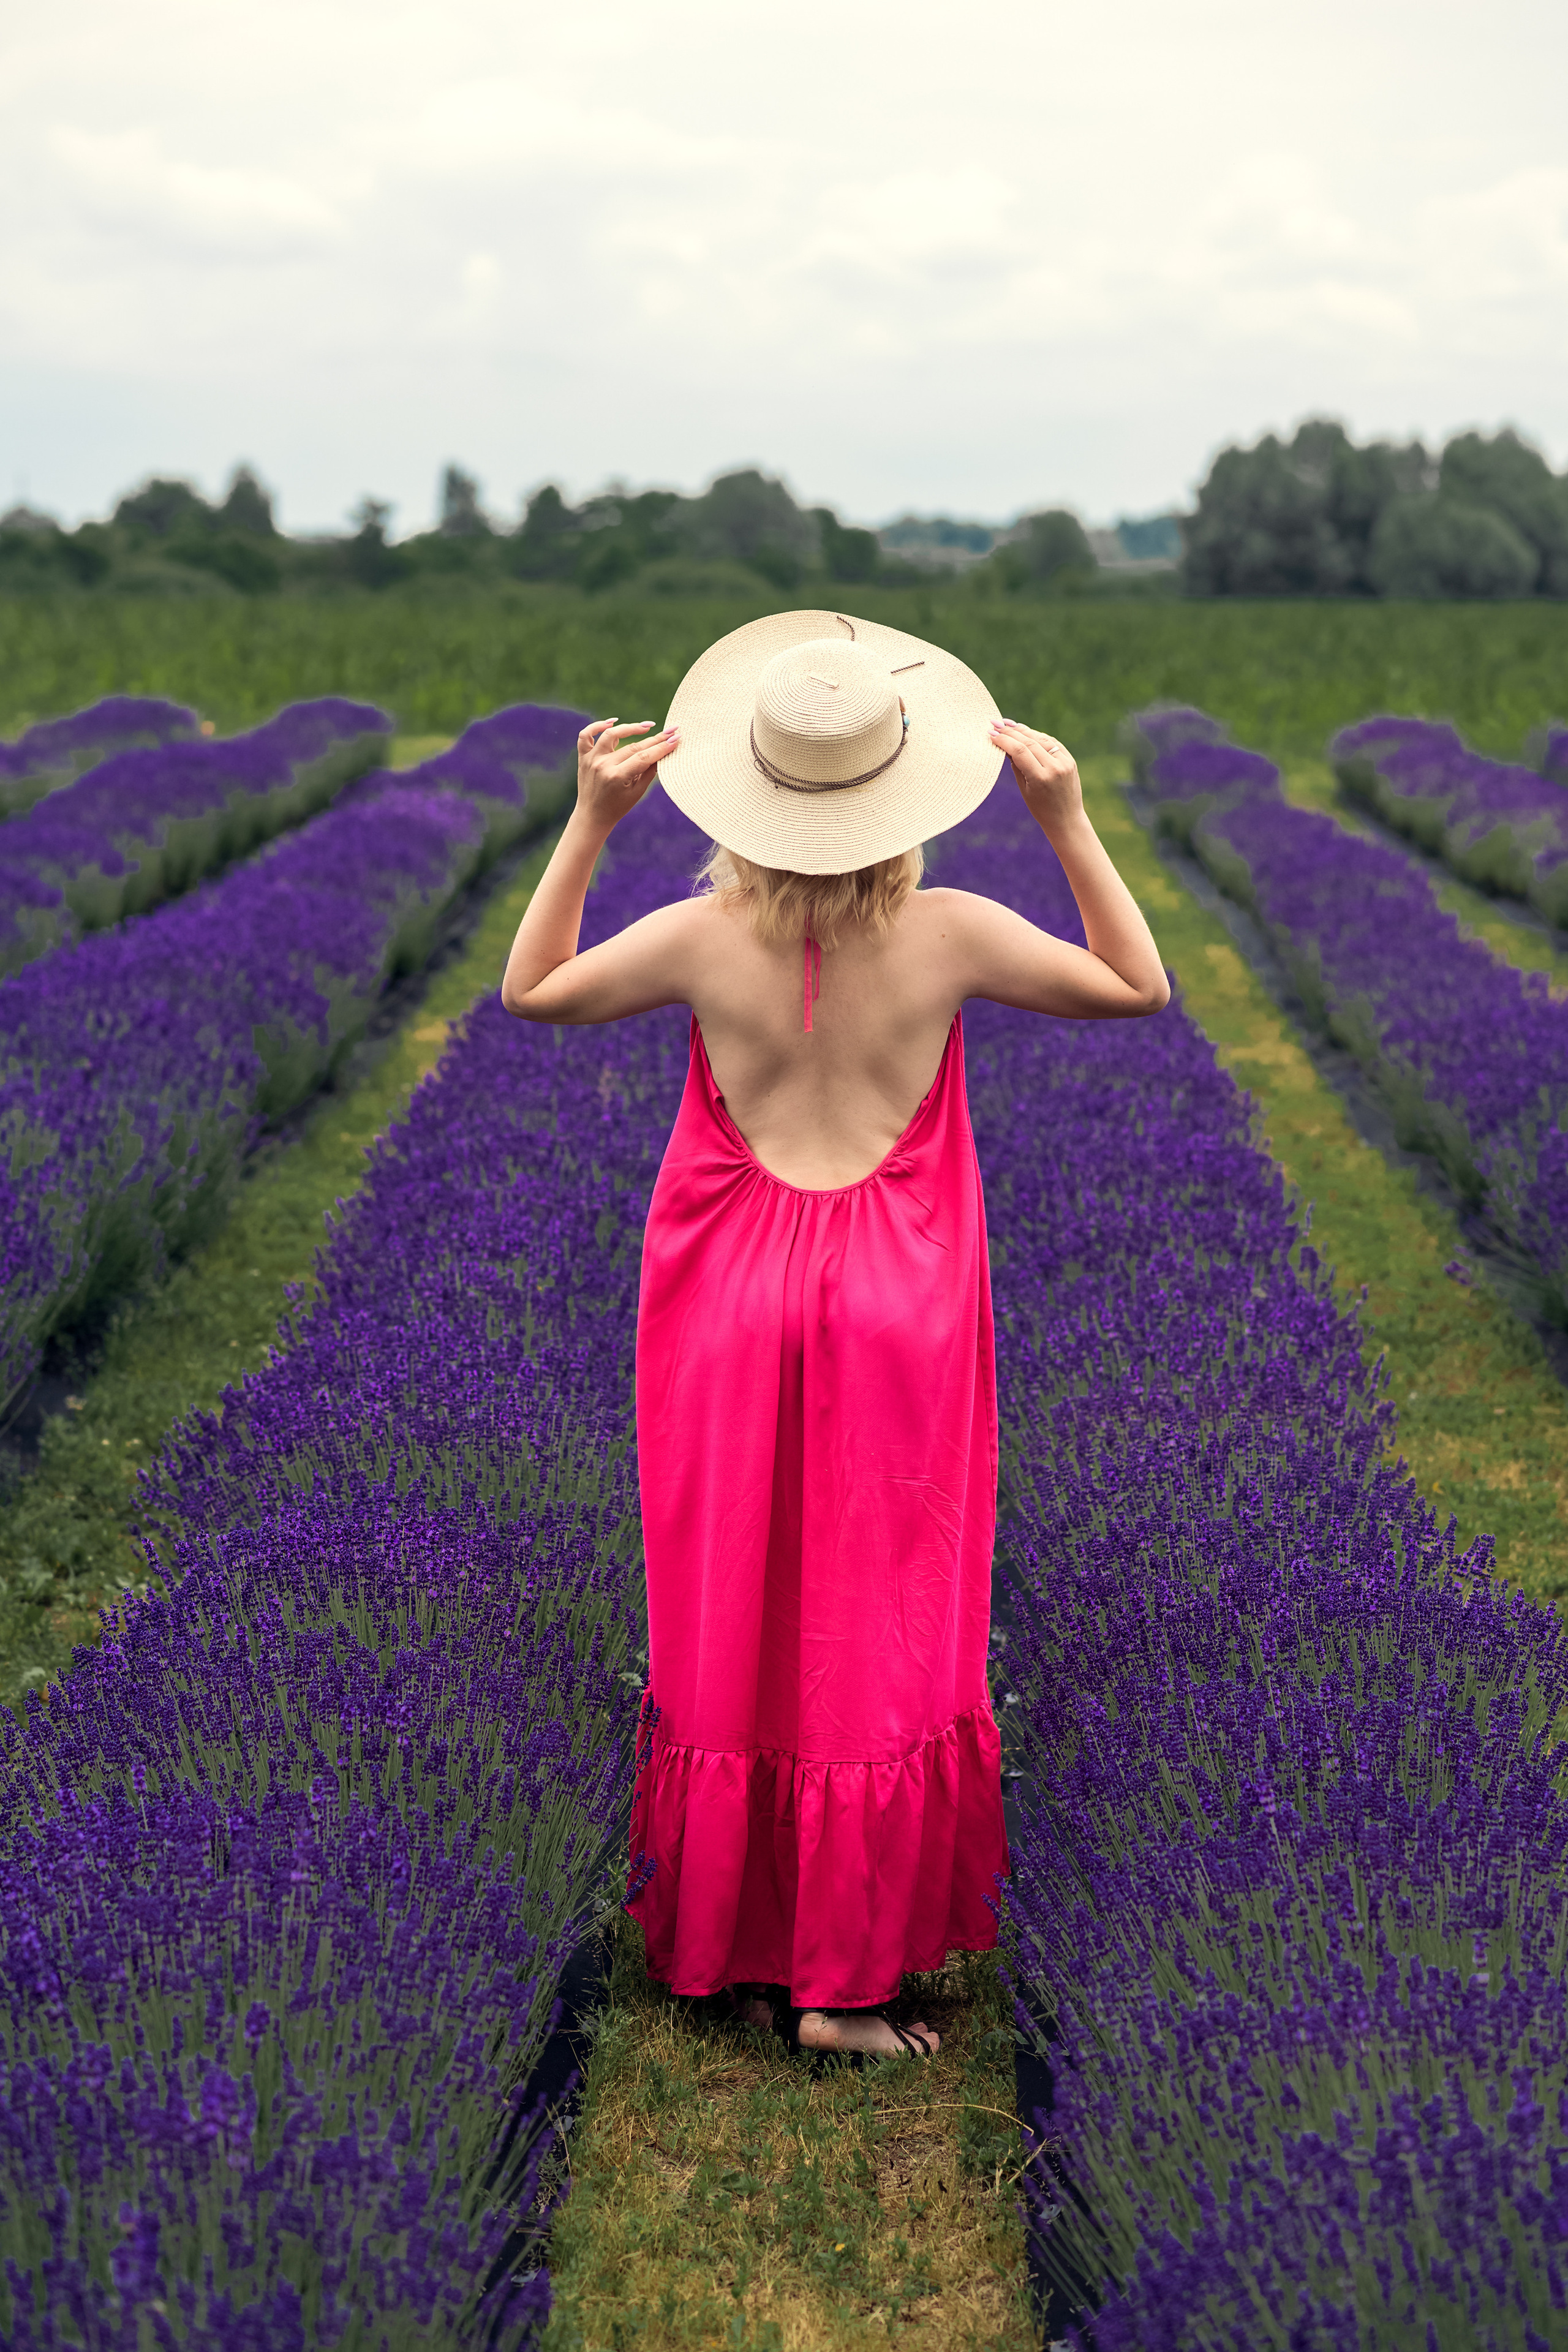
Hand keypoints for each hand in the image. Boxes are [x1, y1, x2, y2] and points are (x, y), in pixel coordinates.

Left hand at [575, 718, 678, 833]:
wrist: (592, 817)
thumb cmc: (618, 807)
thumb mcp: (637, 793)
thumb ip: (650, 771)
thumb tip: (663, 751)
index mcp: (617, 777)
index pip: (644, 757)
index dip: (662, 747)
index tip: (676, 738)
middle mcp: (603, 766)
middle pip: (633, 747)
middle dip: (655, 739)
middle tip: (670, 731)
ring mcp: (591, 760)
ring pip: (611, 735)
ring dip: (630, 728)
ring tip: (647, 726)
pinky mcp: (583, 758)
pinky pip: (586, 736)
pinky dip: (597, 726)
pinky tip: (612, 722)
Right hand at [990, 718, 1083, 832]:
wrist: (1066, 819)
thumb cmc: (1041, 809)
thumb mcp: (1024, 789)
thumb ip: (1016, 766)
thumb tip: (1006, 746)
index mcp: (1040, 778)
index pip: (1019, 751)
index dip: (1004, 740)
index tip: (991, 733)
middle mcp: (1054, 767)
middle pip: (1029, 742)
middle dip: (1010, 731)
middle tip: (995, 723)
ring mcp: (1064, 762)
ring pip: (1041, 738)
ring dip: (1023, 730)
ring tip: (1008, 724)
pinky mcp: (1070, 760)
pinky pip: (1051, 743)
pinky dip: (1037, 736)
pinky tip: (1026, 732)